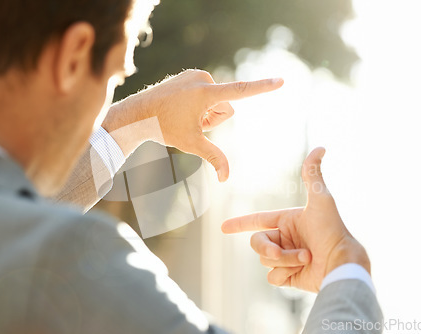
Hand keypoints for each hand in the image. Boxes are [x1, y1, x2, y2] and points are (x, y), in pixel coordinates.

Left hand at [103, 69, 282, 181]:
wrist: (138, 113)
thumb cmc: (164, 128)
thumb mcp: (191, 144)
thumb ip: (214, 157)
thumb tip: (226, 178)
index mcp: (206, 93)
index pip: (241, 91)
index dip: (263, 87)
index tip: (281, 80)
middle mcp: (203, 79)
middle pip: (226, 107)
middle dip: (214, 119)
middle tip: (192, 122)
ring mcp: (195, 75)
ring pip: (216, 101)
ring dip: (206, 112)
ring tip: (185, 115)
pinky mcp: (190, 74)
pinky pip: (206, 92)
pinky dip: (199, 103)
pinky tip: (181, 108)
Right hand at [221, 147, 369, 291]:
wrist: (341, 263)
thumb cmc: (332, 230)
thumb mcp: (321, 199)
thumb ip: (312, 175)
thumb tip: (320, 147)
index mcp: (287, 222)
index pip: (257, 221)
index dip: (239, 223)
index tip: (223, 228)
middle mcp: (285, 240)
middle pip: (257, 243)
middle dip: (267, 248)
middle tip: (278, 252)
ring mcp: (287, 259)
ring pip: (265, 260)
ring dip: (285, 260)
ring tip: (306, 257)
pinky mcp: (289, 277)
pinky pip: (272, 277)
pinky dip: (283, 274)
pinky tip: (301, 271)